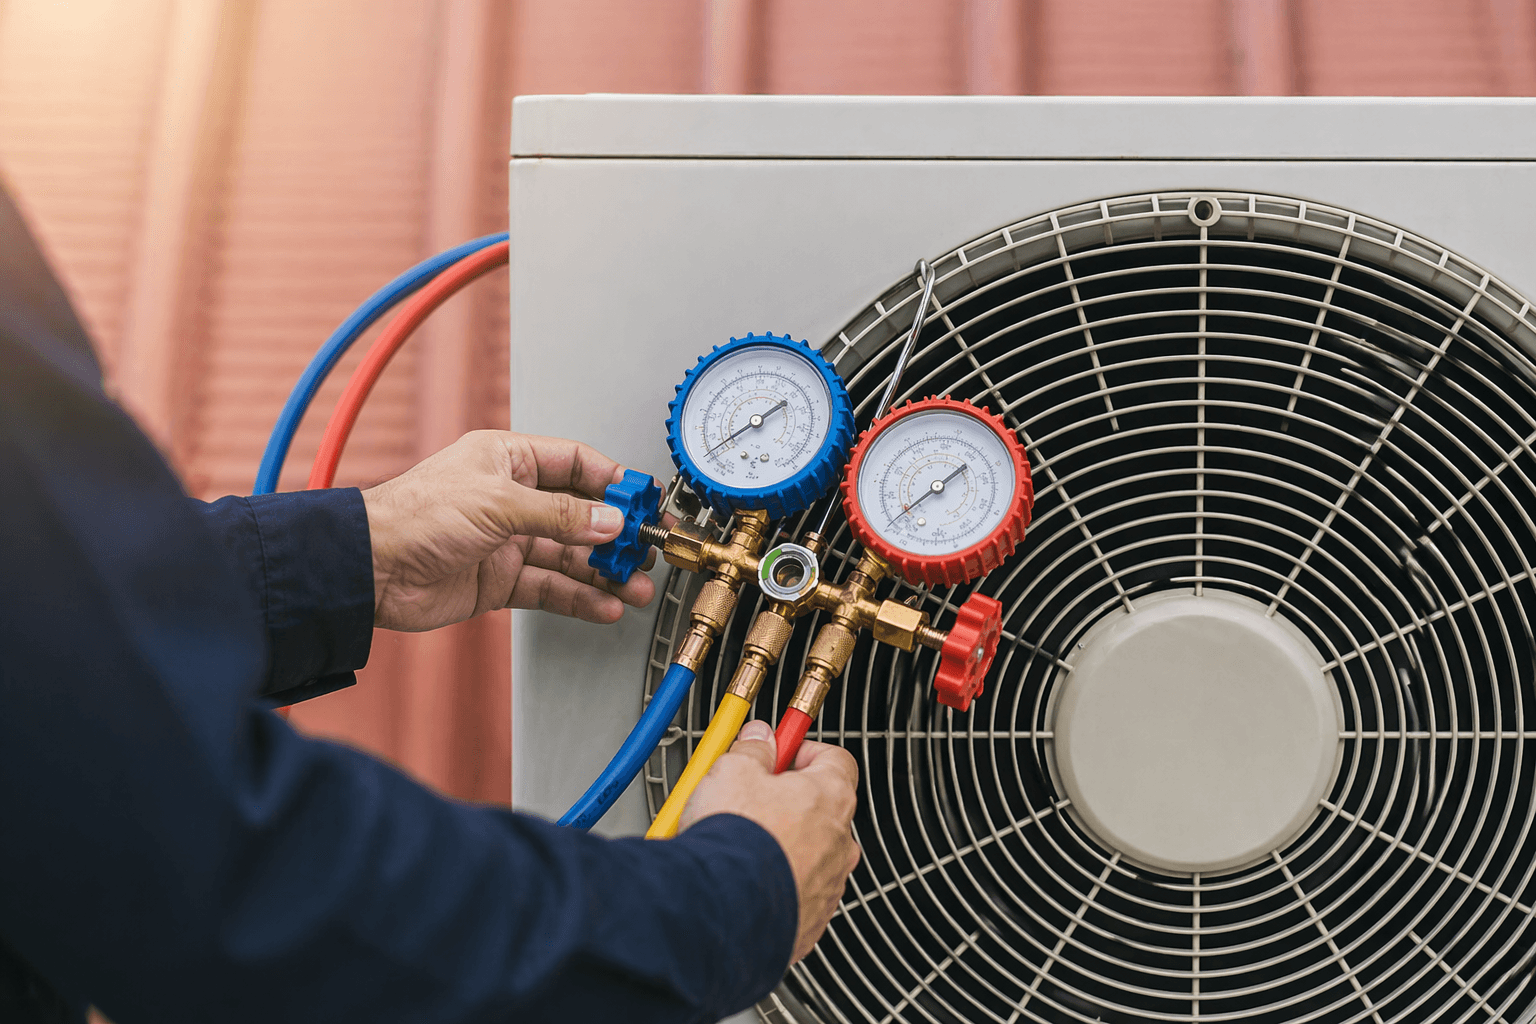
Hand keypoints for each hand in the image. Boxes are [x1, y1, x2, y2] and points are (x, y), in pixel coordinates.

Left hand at [361, 430, 656, 630]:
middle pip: (580, 515)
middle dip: (617, 534)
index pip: (576, 465)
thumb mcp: (498, 503)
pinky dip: (580, 597)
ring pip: (571, 556)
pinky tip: (605, 605)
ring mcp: (508, 542)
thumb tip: (609, 520)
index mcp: (509, 461)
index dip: (613, 482)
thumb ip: (560, 515)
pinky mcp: (500, 581)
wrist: (371, 568)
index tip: (644, 500)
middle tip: (648, 548)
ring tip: (637, 585)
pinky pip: (551, 587)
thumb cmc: (414, 516)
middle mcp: (512, 499)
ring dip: (606, 572)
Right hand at [679, 719, 860, 962]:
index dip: (805, 751)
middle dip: (788, 800)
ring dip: (782, 844)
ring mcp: (829, 884)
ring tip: (740, 843)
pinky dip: (775, 882)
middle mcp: (840, 842)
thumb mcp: (733, 771)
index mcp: (830, 797)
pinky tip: (743, 877)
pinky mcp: (811, 919)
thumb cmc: (735, 841)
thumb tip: (759, 738)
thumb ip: (753, 749)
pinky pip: (796, 891)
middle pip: (821, 808)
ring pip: (809, 853)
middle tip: (752, 797)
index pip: (837, 759)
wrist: (722, 907)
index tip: (782, 752)